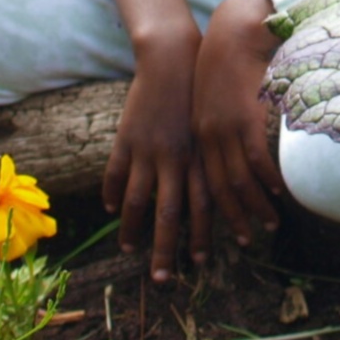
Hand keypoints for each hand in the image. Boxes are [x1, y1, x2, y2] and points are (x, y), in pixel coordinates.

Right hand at [104, 35, 206, 283]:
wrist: (175, 60)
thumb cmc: (203, 93)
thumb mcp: (216, 127)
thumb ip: (216, 159)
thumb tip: (227, 190)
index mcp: (201, 157)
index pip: (202, 208)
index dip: (201, 236)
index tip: (200, 263)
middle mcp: (176, 159)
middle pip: (169, 215)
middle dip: (166, 249)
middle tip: (163, 280)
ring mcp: (148, 150)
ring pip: (139, 200)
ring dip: (134, 230)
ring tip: (131, 250)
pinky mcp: (127, 139)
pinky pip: (116, 173)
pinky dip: (113, 194)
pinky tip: (113, 211)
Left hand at [194, 0, 285, 247]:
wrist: (234, 32)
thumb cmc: (227, 63)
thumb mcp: (213, 100)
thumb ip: (222, 128)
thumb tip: (236, 153)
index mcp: (196, 135)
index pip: (202, 185)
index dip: (214, 213)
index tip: (226, 233)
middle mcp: (206, 137)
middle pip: (218, 190)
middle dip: (234, 219)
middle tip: (249, 241)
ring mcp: (224, 128)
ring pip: (237, 179)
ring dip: (254, 205)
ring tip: (270, 223)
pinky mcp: (243, 116)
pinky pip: (254, 156)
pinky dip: (266, 177)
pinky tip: (278, 191)